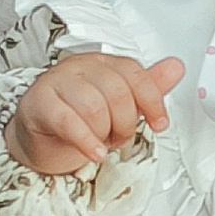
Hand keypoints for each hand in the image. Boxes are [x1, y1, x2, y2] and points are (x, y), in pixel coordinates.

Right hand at [7, 52, 184, 174]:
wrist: (39, 137)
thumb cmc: (77, 118)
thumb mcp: (117, 105)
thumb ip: (146, 87)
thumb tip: (176, 68)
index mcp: (102, 63)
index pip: (134, 73)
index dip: (152, 101)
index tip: (159, 123)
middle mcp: (80, 67)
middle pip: (116, 90)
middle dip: (125, 122)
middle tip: (119, 137)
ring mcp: (56, 82)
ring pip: (93, 106)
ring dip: (104, 133)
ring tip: (102, 143)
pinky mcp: (38, 103)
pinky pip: (68, 121)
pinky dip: (86, 141)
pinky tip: (95, 153)